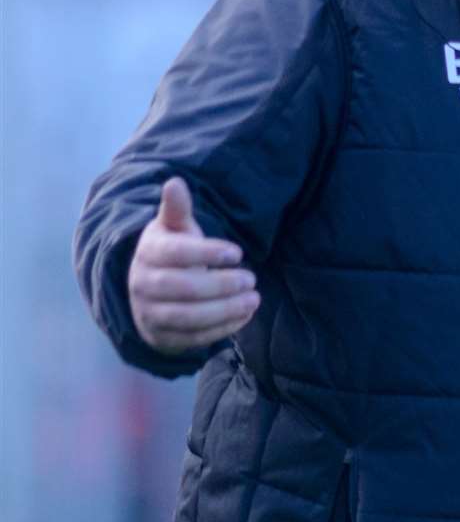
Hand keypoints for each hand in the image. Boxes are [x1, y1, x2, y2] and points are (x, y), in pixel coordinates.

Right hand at [127, 177, 259, 355]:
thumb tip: (175, 182)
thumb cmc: (172, 252)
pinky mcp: (162, 338)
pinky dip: (222, 328)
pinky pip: (193, 338)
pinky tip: (245, 315)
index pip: (175, 253)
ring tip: (254, 298)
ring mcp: (149, 314)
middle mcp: (142, 285)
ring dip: (226, 309)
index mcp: (148, 253)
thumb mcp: (175, 228)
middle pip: (182, 288)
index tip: (238, 253)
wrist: (150, 292)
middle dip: (221, 285)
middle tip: (251, 278)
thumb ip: (177, 210)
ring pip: (187, 317)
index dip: (207, 253)